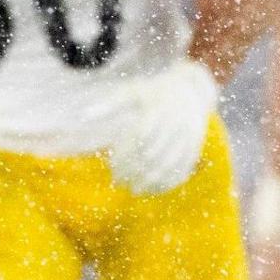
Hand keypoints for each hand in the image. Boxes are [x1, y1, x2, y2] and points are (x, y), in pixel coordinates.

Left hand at [106, 60, 217, 196]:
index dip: (125, 156)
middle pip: (154, 153)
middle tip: (119, 182)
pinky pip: (185, 167)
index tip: (112, 169)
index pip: (139, 138)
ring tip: (135, 191)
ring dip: (152, 181)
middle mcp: (177, 123)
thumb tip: (83, 116)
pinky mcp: (196, 145)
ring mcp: (190, 136)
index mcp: (160, 109)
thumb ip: (109, 103)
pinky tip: (155, 190)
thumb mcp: (132, 91)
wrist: (191, 89)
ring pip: (171, 163)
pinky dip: (171, 181)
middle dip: (135, 171)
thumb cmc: (153, 92)